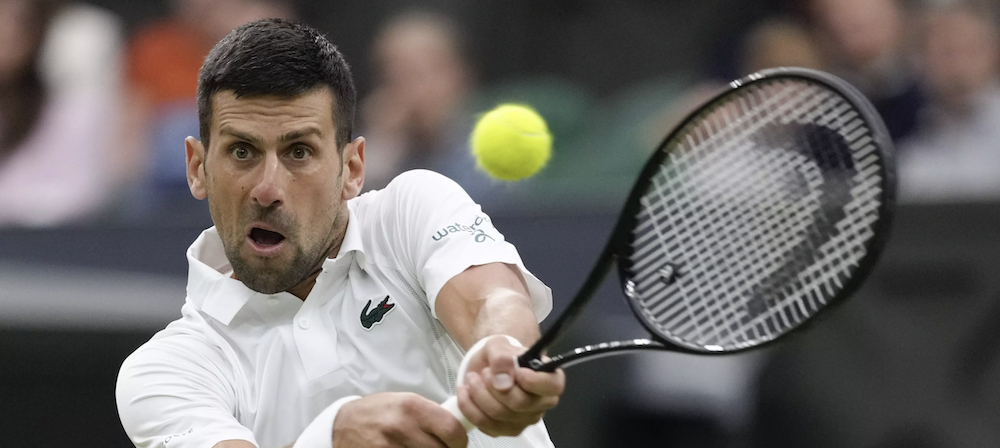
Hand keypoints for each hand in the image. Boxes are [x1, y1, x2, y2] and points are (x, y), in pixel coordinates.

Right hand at [333, 392, 467, 447]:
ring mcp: (390, 447)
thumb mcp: (403, 401)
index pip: (452, 430)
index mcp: (412, 406)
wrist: (342, 425)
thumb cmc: (377, 412)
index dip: (460, 441)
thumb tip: (457, 428)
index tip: (458, 444)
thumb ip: (429, 414)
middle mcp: (402, 426)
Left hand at [455, 336, 564, 436]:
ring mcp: (524, 420)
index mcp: (549, 379)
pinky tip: (465, 392)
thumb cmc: (501, 356)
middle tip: (484, 372)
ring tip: (472, 378)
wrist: (487, 368)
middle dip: (494, 386)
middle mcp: (541, 403)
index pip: (553, 386)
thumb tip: (503, 383)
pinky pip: (485, 424)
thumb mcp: (500, 346)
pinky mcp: (504, 430)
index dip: (535, 381)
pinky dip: (469, 407)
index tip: (517, 371)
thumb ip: (502, 359)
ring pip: (499, 415)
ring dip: (478, 394)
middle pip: (520, 403)